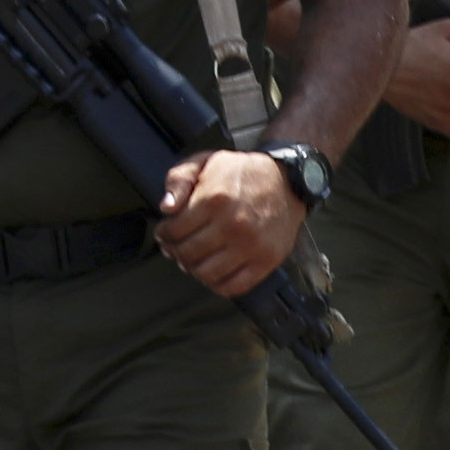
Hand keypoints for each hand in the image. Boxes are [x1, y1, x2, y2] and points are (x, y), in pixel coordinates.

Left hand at [151, 146, 303, 297]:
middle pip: (187, 254)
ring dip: (193, 269)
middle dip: (175, 252)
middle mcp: (233, 225)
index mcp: (215, 199)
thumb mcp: (205, 161)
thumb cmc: (242, 172)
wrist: (286, 181)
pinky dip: (217, 284)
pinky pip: (233, 287)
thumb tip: (166, 207)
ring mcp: (251, 246)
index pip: (174, 231)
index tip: (164, 233)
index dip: (163, 234)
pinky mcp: (265, 261)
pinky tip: (213, 271)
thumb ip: (179, 180)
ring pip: (206, 274)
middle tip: (175, 248)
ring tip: (193, 259)